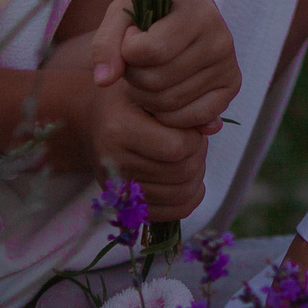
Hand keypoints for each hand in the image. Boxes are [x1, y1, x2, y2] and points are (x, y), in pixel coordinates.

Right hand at [88, 80, 210, 219]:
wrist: (93, 122)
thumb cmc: (129, 102)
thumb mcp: (151, 93)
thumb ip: (184, 106)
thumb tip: (215, 126)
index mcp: (119, 129)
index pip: (177, 147)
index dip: (194, 137)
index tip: (190, 127)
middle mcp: (115, 163)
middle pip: (181, 173)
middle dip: (198, 156)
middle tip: (194, 142)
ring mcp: (118, 189)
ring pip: (180, 194)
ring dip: (196, 176)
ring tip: (189, 157)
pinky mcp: (126, 205)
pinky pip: (171, 213)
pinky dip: (189, 199)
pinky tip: (189, 181)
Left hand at [91, 0, 241, 135]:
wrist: (186, 11)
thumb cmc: (152, 11)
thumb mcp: (123, 13)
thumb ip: (106, 42)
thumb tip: (104, 80)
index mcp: (197, 12)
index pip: (150, 50)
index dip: (127, 51)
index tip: (132, 37)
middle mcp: (220, 39)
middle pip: (157, 81)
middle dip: (133, 77)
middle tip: (135, 62)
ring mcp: (229, 66)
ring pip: (169, 103)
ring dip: (145, 96)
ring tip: (147, 73)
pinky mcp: (231, 88)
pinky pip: (190, 118)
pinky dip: (167, 114)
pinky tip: (162, 93)